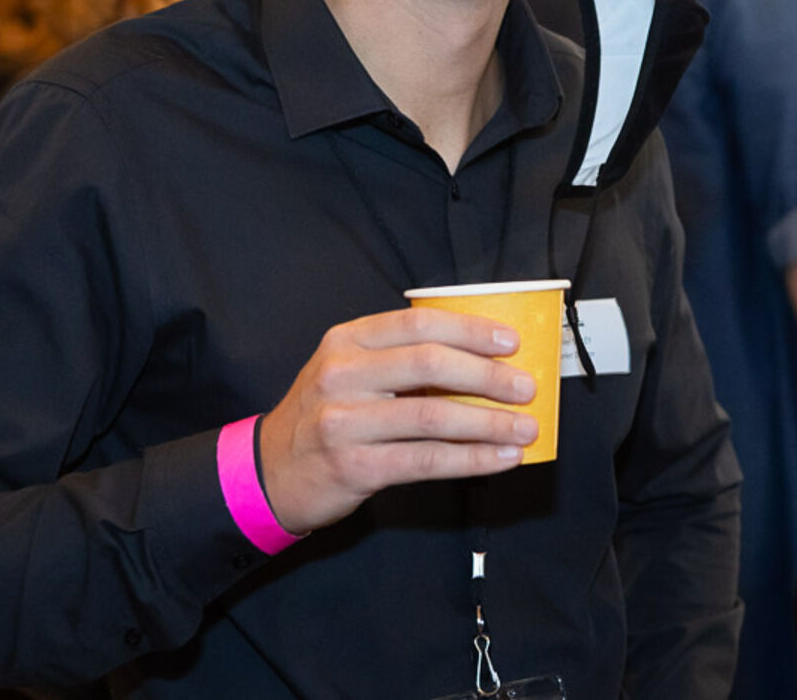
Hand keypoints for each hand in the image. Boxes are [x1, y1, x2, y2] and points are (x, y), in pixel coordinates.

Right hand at [257, 307, 539, 533]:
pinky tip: (501, 458)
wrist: (269, 472)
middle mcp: (341, 375)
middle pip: (430, 365)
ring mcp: (344, 422)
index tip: (511, 342)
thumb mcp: (350, 371)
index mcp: (347, 340)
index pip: (419, 324)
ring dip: (489, 423)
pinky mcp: (353, 466)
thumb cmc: (326, 416)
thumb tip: (483, 361)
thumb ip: (401, 359)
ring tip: (526, 428)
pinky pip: (426, 460)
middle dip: (488, 376)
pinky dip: (472, 459)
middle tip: (527, 387)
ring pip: (433, 417)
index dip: (471, 330)